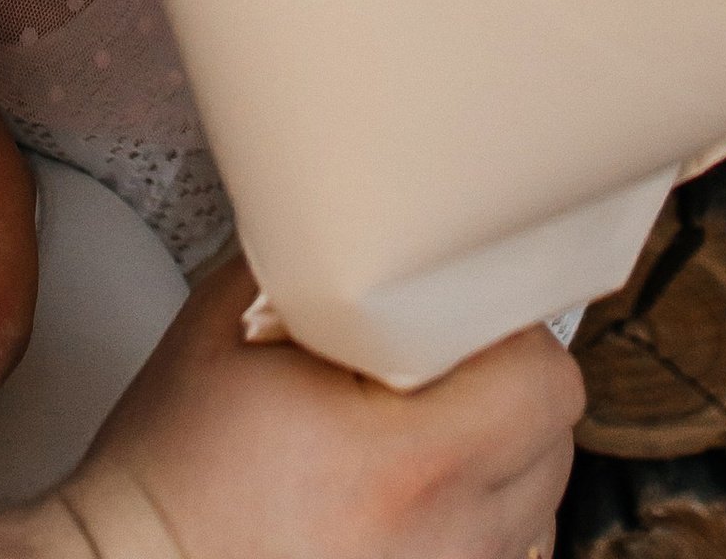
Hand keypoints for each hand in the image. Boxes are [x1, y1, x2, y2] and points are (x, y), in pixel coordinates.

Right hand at [63, 259, 579, 558]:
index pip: (540, 381)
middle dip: (513, 382)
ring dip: (504, 450)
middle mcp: (437, 538)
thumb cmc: (171, 468)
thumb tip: (357, 202)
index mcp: (397, 463)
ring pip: (540, 498)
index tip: (467, 310)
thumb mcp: (224, 326)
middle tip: (447, 360)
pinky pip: (504, 550)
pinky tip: (422, 489)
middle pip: (554, 437)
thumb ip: (308, 254)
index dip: (511, 330)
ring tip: (431, 427)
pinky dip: (481, 512)